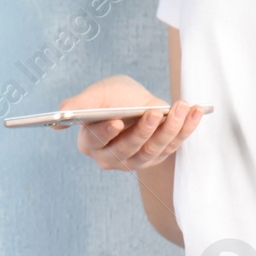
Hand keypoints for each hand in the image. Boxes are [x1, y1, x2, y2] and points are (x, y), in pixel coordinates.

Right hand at [60, 75, 204, 171]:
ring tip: (181, 107)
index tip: (116, 121)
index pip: (97, 142)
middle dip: (142, 131)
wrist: (134, 100)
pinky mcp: (158, 156)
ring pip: (153, 150)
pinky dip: (186, 128)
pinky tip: (195, 111)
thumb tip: (59, 115)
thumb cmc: (112, 97)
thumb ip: (76, 103)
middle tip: (152, 113)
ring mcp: (136, 160)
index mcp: (91, 143)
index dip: (106, 133)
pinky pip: (174, 144)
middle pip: (127, 150)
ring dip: (170, 129)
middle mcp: (111, 158)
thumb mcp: (95, 94)